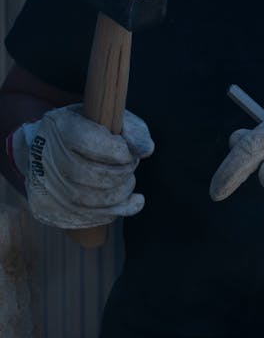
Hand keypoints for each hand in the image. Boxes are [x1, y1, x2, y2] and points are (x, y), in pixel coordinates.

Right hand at [5, 103, 153, 228]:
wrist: (46, 150)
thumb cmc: (88, 132)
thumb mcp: (111, 119)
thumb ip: (134, 130)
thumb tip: (144, 150)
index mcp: (61, 127)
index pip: (94, 144)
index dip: (121, 152)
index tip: (127, 152)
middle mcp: (47, 157)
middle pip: (98, 176)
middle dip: (124, 174)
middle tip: (129, 167)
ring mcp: (45, 186)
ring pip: (96, 201)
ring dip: (122, 193)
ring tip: (126, 181)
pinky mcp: (48, 209)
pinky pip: (90, 218)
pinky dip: (117, 211)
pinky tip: (130, 201)